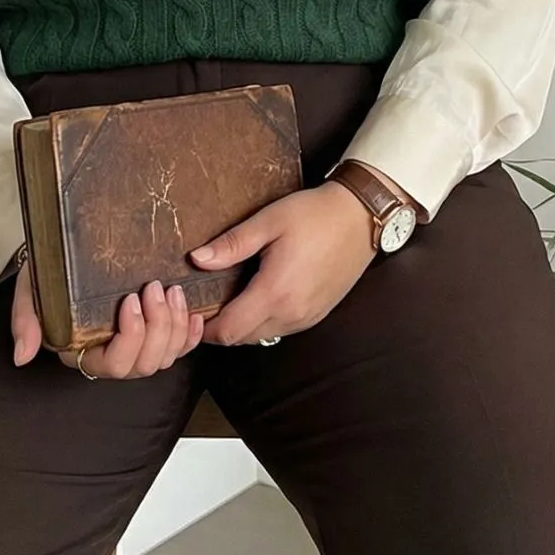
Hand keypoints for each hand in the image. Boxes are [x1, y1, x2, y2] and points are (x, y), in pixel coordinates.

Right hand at [11, 263, 205, 376]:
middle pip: (144, 365)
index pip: (113, 364)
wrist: (66, 249)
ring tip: (173, 291)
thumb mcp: (32, 288)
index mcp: (84, 349)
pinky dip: (192, 335)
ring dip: (175, 327)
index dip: (129, 338)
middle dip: (157, 328)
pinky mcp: (156, 331)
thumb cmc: (50, 269)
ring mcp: (137, 344)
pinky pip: (181, 347)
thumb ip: (26, 321)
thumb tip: (23, 356)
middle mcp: (112, 353)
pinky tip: (196, 313)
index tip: (130, 300)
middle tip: (155, 288)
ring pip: (165, 358)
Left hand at [188, 181, 376, 345]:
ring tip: (231, 297)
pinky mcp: (318, 314)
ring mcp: (307, 318)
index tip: (193, 310)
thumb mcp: (269, 221)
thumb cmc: (315, 215)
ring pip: (262, 336)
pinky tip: (259, 296)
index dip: (205, 327)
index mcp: (275, 293)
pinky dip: (264, 321)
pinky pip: (281, 329)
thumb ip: (231, 245)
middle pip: (242, 339)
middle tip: (207, 301)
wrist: (361, 216)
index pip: (228, 331)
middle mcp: (291, 314)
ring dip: (243, 325)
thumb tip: (196, 260)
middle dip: (220, 328)